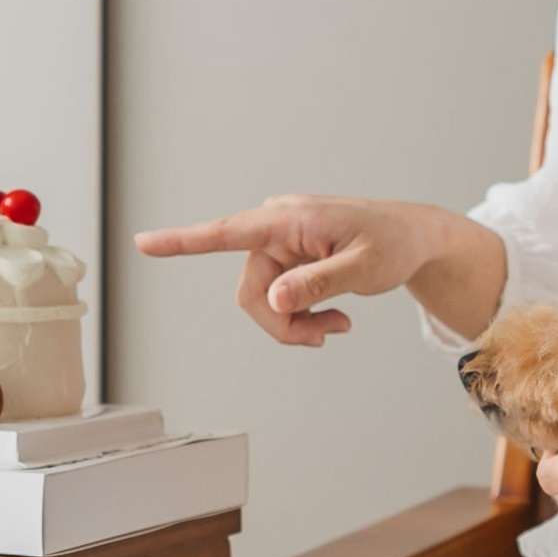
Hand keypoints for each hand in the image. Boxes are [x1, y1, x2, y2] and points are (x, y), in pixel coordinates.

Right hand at [133, 195, 469, 347]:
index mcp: (290, 218)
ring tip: (337, 326)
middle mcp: (276, 227)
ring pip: (262, 303)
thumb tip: (275, 299)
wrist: (413, 239)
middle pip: (250, 292)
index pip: (228, 231)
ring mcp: (279, 245)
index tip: (144, 243)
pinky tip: (333, 320)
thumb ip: (318, 284)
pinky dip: (301, 318)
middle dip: (282, 324)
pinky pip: (277, 301)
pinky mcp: (287, 260)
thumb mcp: (365, 268)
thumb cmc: (394, 243)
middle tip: (325, 338)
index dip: (183, 242)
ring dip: (295, 325)